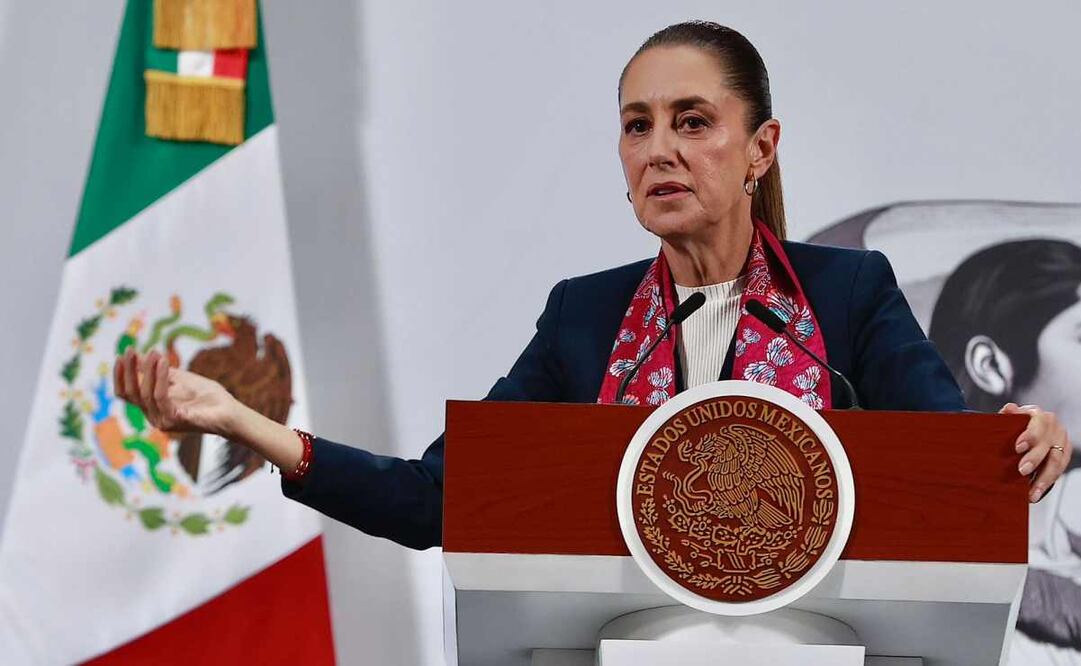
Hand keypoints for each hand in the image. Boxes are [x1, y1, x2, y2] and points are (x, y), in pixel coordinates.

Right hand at [114, 348, 239, 437]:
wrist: (230, 411)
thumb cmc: (208, 396)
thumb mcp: (180, 378)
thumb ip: (160, 370)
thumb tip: (139, 356)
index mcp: (153, 407)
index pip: (126, 393)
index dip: (120, 375)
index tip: (122, 355)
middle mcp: (153, 416)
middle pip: (131, 393)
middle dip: (129, 370)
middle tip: (130, 350)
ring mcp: (162, 420)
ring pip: (144, 394)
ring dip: (147, 370)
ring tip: (154, 352)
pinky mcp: (174, 420)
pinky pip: (161, 397)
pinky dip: (160, 378)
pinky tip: (163, 362)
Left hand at [1001, 402, 1071, 502]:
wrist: (1028, 429)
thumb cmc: (1016, 424)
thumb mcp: (1010, 418)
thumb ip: (1008, 415)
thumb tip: (1009, 408)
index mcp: (1039, 416)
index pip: (1037, 425)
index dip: (1029, 436)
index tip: (1017, 447)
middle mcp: (1054, 428)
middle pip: (1048, 445)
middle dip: (1035, 459)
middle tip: (1021, 471)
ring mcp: (1061, 442)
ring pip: (1056, 462)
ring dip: (1043, 479)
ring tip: (1031, 492)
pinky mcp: (1064, 455)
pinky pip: (1059, 471)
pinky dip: (1047, 483)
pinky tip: (1035, 493)